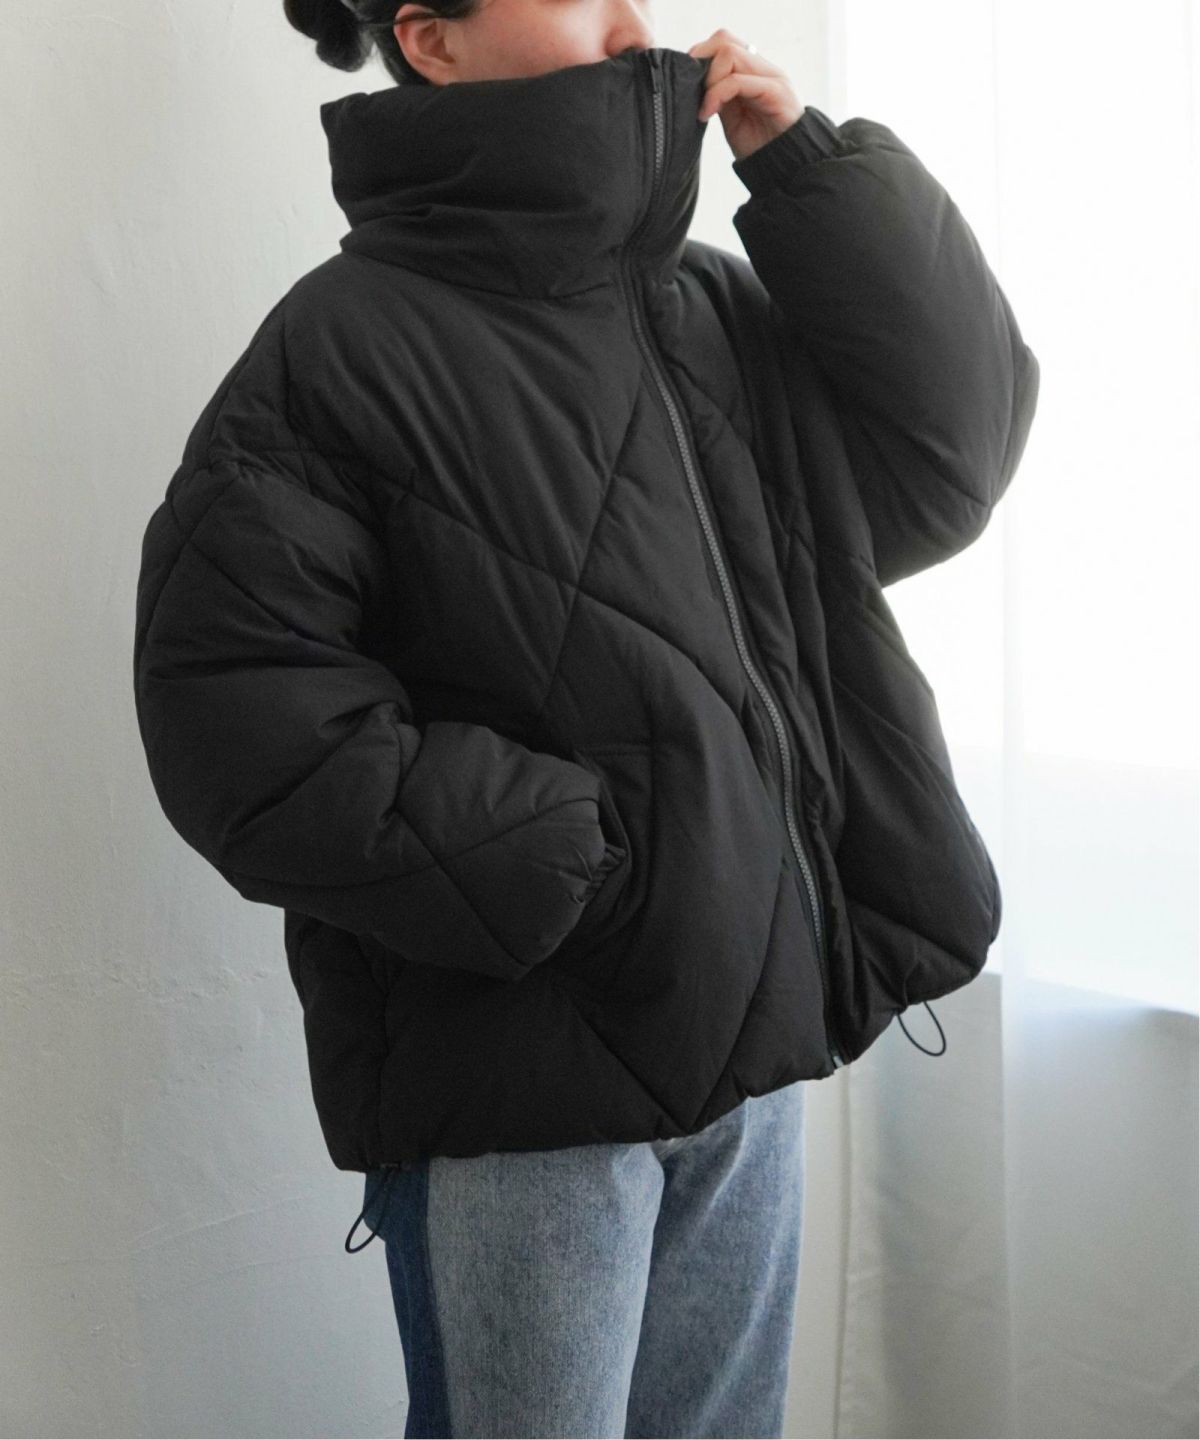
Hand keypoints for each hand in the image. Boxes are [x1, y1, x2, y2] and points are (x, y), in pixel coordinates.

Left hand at [687, 29, 802, 162]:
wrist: (785, 166)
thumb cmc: (759, 146)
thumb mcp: (731, 117)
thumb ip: (718, 95)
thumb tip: (693, 83)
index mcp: (752, 71)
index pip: (722, 42)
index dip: (700, 57)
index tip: (687, 84)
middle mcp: (763, 68)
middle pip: (724, 39)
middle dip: (701, 62)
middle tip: (692, 91)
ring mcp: (771, 77)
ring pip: (730, 54)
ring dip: (709, 80)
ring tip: (704, 108)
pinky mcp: (775, 91)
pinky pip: (738, 81)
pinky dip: (716, 95)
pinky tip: (708, 114)